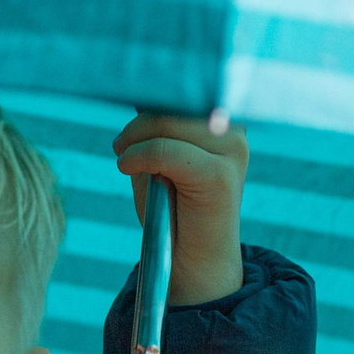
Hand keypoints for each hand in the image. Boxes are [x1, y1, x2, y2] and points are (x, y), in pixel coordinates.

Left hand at [114, 113, 246, 306]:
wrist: (192, 262)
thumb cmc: (171, 211)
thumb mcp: (158, 161)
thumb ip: (156, 130)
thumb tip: (143, 102)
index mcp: (224, 126)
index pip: (187, 91)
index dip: (155, 95)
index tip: (130, 111)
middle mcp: (233, 135)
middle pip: (177, 103)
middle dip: (141, 121)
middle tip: (120, 144)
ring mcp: (231, 153)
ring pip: (169, 123)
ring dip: (137, 138)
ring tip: (124, 157)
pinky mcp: (219, 176)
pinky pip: (166, 151)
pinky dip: (139, 156)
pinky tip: (127, 167)